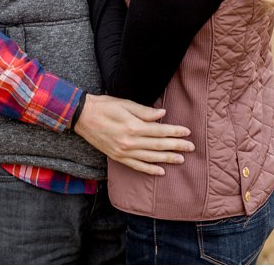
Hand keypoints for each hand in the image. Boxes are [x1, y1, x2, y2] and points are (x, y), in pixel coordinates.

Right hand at [74, 94, 193, 174]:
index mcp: (133, 126)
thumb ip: (144, 111)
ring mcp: (124, 152)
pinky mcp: (119, 157)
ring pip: (151, 158)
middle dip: (176, 146)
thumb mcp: (124, 103)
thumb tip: (162, 115)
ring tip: (181, 159)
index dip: (174, 131)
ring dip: (167, 159)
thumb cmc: (104, 106)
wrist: (83, 117)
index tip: (187, 132)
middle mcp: (130, 142)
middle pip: (158, 145)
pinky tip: (161, 171)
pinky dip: (150, 169)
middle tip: (191, 147)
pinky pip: (137, 166)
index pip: (160, 131)